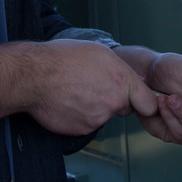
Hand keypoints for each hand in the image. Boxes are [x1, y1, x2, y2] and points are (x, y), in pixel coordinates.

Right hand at [0, 38, 164, 135]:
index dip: (144, 102)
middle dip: (114, 100)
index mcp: (123, 81)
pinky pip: (86, 123)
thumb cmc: (62, 58)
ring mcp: (98, 119)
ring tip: (74, 91)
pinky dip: (79, 116)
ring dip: (93, 107)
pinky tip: (67, 101)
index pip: (148, 103)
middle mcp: (114, 102)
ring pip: (102, 115)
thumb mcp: (98, 52)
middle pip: (123, 107)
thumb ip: (119, 69)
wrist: (33, 76)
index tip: (140, 101)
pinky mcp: (82, 130)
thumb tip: (128, 79)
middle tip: (93, 87)